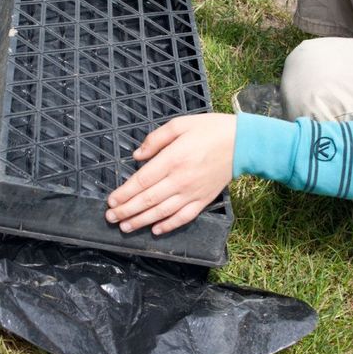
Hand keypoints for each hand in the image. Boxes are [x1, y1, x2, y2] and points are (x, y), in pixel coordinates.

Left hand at [105, 114, 235, 234]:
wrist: (242, 143)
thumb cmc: (210, 130)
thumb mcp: (180, 124)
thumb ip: (155, 139)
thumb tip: (137, 156)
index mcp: (172, 159)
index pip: (141, 181)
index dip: (124, 193)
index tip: (111, 201)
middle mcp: (180, 180)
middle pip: (147, 200)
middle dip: (126, 211)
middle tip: (110, 218)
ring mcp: (192, 193)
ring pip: (161, 212)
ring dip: (141, 221)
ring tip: (125, 227)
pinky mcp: (203, 200)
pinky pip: (183, 217)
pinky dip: (168, 225)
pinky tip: (155, 230)